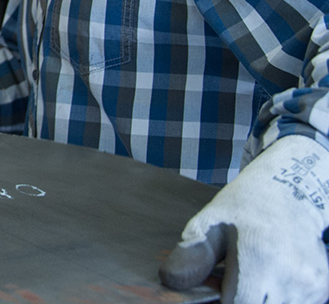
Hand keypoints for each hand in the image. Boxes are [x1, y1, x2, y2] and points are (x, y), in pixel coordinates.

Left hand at [160, 135, 328, 303]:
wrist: (291, 191)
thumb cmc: (245, 206)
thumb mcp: (210, 223)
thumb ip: (193, 254)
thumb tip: (170, 280)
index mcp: (262, 258)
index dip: (221, 303)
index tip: (212, 290)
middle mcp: (293, 276)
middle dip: (238, 300)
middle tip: (228, 280)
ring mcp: (312, 285)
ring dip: (256, 299)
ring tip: (249, 274)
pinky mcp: (322, 289)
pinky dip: (274, 298)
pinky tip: (266, 276)